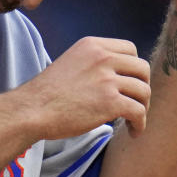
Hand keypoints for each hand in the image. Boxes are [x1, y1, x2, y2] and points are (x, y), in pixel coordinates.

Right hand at [18, 37, 150, 139]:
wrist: (32, 110)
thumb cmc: (47, 93)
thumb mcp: (71, 62)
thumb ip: (93, 62)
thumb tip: (117, 75)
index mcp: (92, 45)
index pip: (130, 49)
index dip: (133, 68)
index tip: (128, 83)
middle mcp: (102, 57)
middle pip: (142, 68)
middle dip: (142, 86)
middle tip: (135, 102)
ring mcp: (107, 80)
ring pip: (143, 91)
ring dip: (143, 108)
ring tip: (133, 120)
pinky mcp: (110, 102)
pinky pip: (138, 111)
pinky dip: (140, 124)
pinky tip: (133, 131)